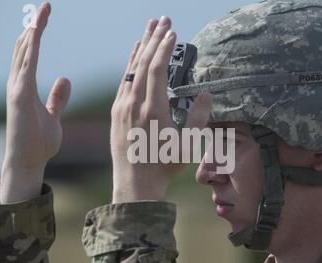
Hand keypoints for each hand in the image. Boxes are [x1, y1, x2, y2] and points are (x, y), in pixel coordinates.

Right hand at [0, 2, 70, 202]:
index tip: (45, 15)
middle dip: (34, 26)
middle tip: (44, 6)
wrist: (29, 162)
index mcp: (26, 86)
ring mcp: (16, 89)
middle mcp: (18, 84)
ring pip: (23, 53)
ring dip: (32, 32)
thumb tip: (65, 79)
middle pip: (25, 48)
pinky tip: (35, 34)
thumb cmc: (39, 141)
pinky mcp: (19, 97)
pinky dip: (29, 50)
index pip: (30, 53)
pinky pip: (25, 68)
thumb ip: (57, 98)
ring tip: (40, 12)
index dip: (37, 33)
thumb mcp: (53, 115)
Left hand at [110, 17, 211, 202]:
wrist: (135, 184)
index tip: (173, 31)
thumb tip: (205, 93)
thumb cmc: (164, 167)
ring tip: (148, 29)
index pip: (157, 69)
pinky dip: (129, 65)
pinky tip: (134, 55)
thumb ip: (198, 117)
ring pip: (130, 70)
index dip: (165, 48)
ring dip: (141, 47)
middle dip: (154, 39)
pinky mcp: (115, 113)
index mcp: (153, 110)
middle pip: (143, 63)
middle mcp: (134, 105)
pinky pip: (123, 82)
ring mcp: (121, 108)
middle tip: (162, 19)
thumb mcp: (188, 145)